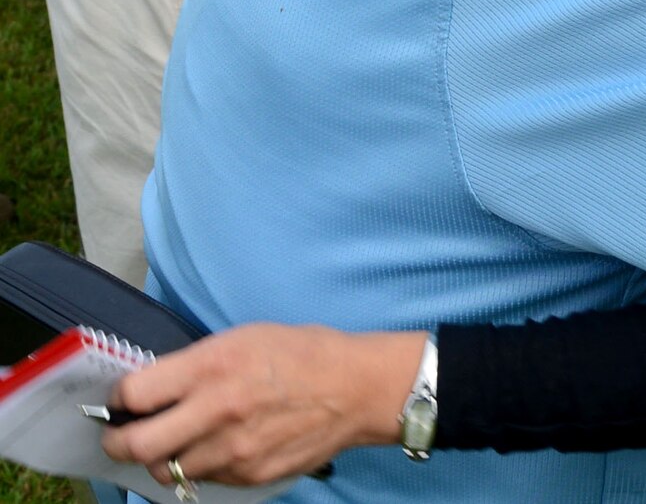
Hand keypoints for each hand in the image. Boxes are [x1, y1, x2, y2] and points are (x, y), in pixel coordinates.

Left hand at [101, 324, 422, 486]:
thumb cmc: (304, 354)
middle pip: (134, 445)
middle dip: (119, 442)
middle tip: (122, 435)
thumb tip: (153, 389)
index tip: (123, 400)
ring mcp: (232, 448)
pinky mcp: (248, 474)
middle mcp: (217, 408)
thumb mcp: (245, 337)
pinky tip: (221, 445)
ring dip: (164, 456)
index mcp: (213, 364)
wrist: (357, 387)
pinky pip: (205, 478)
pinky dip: (202, 465)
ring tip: (178, 440)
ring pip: (166, 469)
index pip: (134, 393)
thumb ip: (196, 364)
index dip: (120, 398)